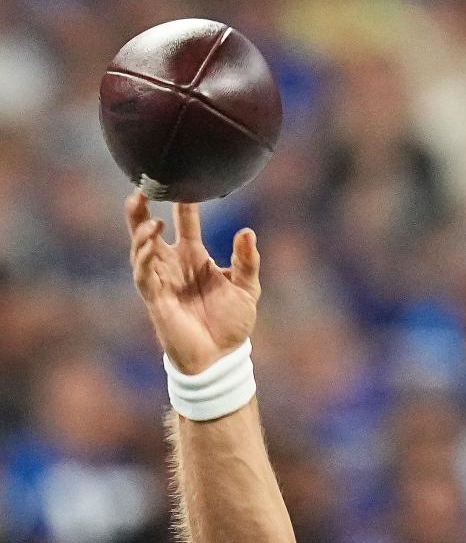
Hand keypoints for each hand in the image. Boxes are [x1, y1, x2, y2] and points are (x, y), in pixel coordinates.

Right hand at [125, 191, 260, 374]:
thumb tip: (247, 232)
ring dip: (141, 234)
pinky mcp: (156, 300)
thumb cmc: (232, 324)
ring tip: (150, 221)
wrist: (222, 359)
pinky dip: (143, 260)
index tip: (184, 183)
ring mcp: (162, 281)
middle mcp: (173, 265)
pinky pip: (143, 276)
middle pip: (148, 231)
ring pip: (140, 250)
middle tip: (141, 188)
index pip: (185, 223)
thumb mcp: (247, 288)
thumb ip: (247, 261)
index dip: (183, 204)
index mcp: (194, 257)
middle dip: (140, 210)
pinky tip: (149, 245)